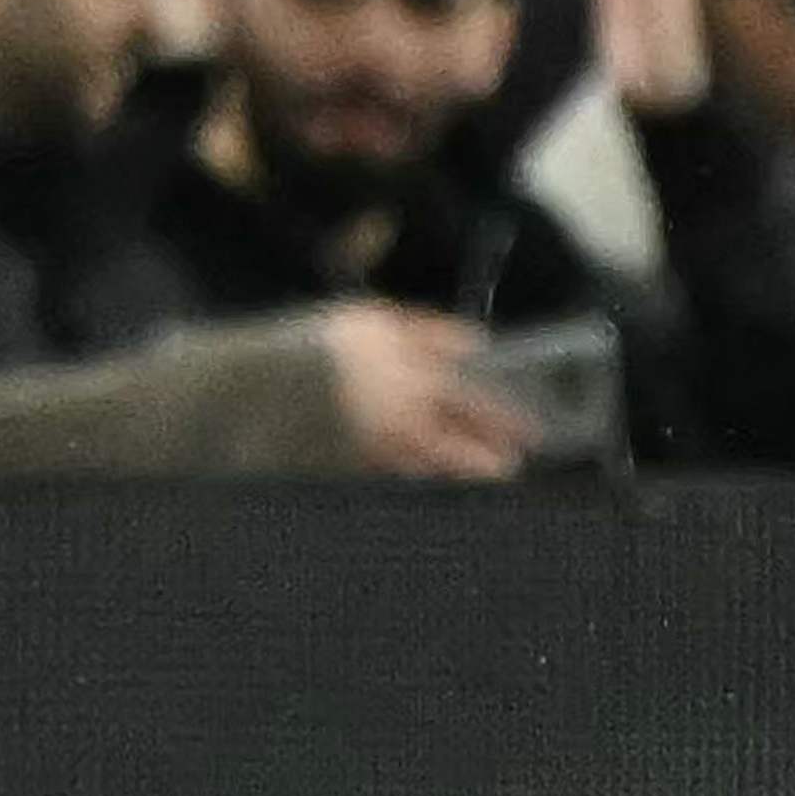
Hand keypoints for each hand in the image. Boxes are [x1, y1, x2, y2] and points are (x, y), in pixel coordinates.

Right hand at [316, 302, 530, 480]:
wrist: (264, 377)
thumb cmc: (326, 341)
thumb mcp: (380, 320)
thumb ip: (432, 333)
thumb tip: (476, 343)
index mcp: (418, 382)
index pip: (474, 405)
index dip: (504, 420)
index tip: (530, 435)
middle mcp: (406, 422)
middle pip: (455, 447)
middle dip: (483, 459)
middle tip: (507, 468)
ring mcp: (377, 448)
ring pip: (426, 467)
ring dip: (450, 472)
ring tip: (468, 475)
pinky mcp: (351, 464)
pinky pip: (390, 474)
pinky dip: (409, 474)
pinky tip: (415, 472)